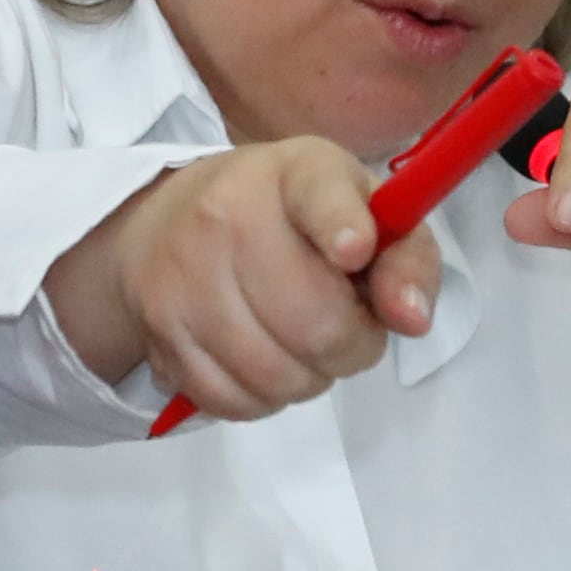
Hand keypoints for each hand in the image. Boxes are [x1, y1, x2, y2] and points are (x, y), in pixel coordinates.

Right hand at [44, 140, 443, 420]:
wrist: (167, 221)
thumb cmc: (291, 221)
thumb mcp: (363, 212)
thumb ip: (408, 260)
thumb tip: (412, 319)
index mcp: (299, 171)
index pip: (320, 193)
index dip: (342, 226)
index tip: (355, 250)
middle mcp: (230, 213)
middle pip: (315, 323)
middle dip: (353, 346)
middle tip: (349, 329)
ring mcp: (186, 272)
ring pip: (275, 374)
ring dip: (309, 378)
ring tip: (304, 343)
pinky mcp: (159, 326)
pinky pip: (233, 399)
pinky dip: (263, 397)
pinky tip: (263, 359)